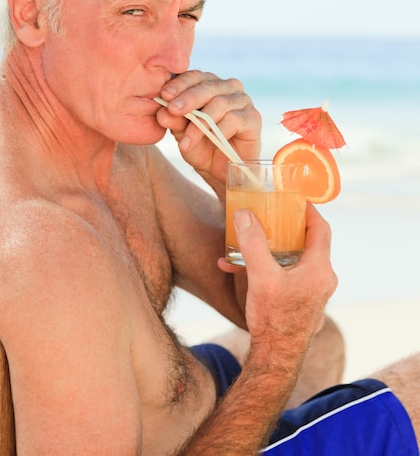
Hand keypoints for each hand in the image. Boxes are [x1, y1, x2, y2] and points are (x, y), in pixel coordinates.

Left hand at [155, 70, 260, 183]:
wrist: (221, 172)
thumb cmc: (201, 147)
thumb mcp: (182, 134)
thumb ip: (174, 121)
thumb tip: (161, 112)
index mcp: (208, 85)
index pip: (194, 76)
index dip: (179, 84)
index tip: (164, 95)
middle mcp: (227, 88)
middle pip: (207, 86)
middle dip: (188, 98)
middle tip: (172, 110)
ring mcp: (242, 101)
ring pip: (220, 103)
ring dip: (200, 124)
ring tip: (185, 142)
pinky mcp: (253, 118)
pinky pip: (235, 119)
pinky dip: (219, 131)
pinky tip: (210, 141)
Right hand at [218, 204, 337, 369]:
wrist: (276, 358)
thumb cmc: (274, 319)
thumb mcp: (261, 276)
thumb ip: (252, 243)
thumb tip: (244, 214)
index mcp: (319, 268)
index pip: (321, 229)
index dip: (308, 211)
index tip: (293, 199)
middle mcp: (321, 279)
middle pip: (306, 242)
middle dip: (283, 228)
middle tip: (267, 215)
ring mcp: (312, 292)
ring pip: (293, 259)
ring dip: (269, 249)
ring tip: (244, 242)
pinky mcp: (301, 302)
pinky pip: (286, 275)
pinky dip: (266, 268)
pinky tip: (237, 268)